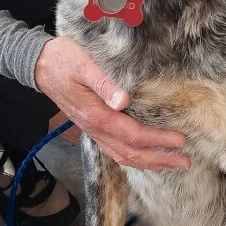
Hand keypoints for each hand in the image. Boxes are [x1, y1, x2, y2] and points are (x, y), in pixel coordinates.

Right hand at [34, 35, 190, 170]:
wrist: (40, 66)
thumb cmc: (63, 60)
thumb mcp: (84, 65)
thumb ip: (104, 83)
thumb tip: (124, 101)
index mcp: (96, 116)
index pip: (133, 135)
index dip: (158, 140)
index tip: (180, 140)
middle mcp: (95, 129)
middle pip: (131, 153)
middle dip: (159, 160)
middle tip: (185, 161)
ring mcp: (92, 131)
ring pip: (123, 156)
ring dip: (149, 163)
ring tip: (171, 164)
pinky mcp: (92, 127)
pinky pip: (115, 150)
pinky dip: (133, 157)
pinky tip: (145, 156)